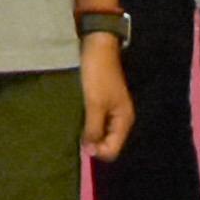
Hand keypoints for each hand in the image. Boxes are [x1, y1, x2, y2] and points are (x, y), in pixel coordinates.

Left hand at [79, 31, 134, 160]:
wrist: (98, 47)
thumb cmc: (98, 75)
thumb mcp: (95, 104)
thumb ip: (94, 129)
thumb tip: (90, 153)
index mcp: (124, 121)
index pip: (112, 150)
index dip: (97, 151)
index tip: (81, 143)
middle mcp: (121, 119)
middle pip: (108, 144)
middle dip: (93, 144)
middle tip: (76, 137)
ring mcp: (112, 111)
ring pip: (102, 133)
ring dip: (89, 134)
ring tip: (75, 131)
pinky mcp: (103, 103)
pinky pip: (97, 122)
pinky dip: (88, 124)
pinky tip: (77, 121)